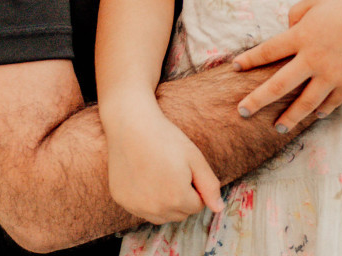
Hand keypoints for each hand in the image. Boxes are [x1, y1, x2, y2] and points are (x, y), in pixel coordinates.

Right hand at [104, 105, 222, 225]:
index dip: (195, 186)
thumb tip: (218, 208)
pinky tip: (144, 178)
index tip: (186, 168)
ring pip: (161, 215)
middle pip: (180, 213)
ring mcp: (136, 207)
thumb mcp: (195, 158)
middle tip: (173, 170)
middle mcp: (155, 209)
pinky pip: (142, 209)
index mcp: (177, 198)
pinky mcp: (122, 201)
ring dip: (165, 202)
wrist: (130, 126)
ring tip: (160, 174)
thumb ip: (209, 186)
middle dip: (182, 197)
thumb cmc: (165, 138)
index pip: (197, 206)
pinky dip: (146, 200)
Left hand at [233, 0, 341, 130]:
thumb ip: (296, 13)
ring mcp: (330, 75)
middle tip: (242, 112)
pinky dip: (321, 110)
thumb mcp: (317, 0)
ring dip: (288, 117)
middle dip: (256, 101)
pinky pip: (331, 103)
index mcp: (301, 35)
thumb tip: (287, 27)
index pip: (267, 52)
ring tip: (277, 127)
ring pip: (303, 103)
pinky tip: (315, 115)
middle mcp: (311, 58)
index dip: (249, 60)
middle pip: (277, 86)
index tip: (235, 68)